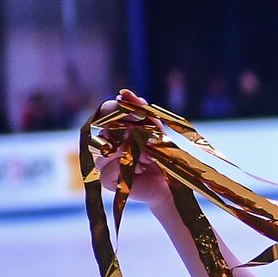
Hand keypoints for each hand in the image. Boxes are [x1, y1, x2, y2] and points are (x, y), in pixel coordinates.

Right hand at [91, 89, 171, 209]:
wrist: (174, 182)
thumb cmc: (165, 155)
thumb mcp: (157, 130)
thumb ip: (143, 112)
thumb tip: (124, 93)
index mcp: (116, 128)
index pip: (106, 111)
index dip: (118, 109)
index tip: (140, 115)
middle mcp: (106, 143)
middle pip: (103, 129)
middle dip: (129, 134)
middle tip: (149, 141)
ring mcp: (104, 162)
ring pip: (104, 149)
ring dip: (130, 151)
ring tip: (149, 157)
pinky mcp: (107, 180)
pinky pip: (108, 168)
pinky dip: (127, 166)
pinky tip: (141, 169)